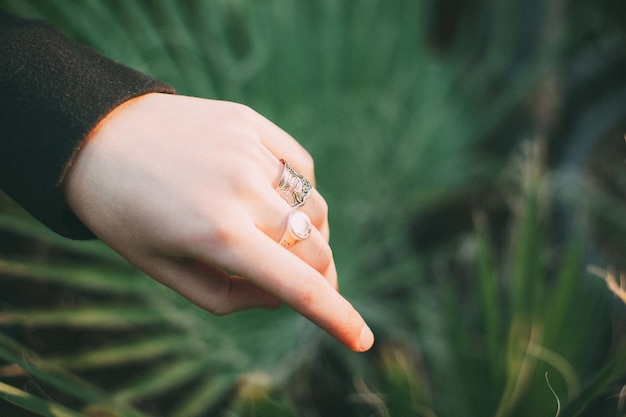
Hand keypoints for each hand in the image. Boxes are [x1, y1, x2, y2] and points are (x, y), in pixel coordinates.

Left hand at [63, 93, 373, 351]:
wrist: (95, 135)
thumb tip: (284, 294)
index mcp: (217, 235)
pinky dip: (297, 193)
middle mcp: (242, 189)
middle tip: (306, 285)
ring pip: (314, 208)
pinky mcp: (250, 122)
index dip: (337, 318)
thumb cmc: (126, 214)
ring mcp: (250, 150)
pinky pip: (300, 168)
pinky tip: (270, 196)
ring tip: (276, 236)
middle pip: (318, 248)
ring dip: (309, 235)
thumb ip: (230, 297)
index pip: (298, 286)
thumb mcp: (165, 272)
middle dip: (320, 276)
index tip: (364, 341)